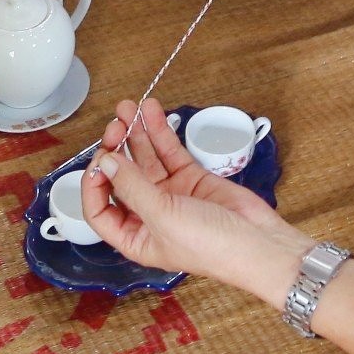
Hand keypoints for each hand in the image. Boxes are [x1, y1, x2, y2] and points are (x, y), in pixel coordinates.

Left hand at [80, 99, 307, 293]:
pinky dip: (159, 132)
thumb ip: (132, 186)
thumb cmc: (211, 245)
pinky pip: (169, 151)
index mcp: (134, 237)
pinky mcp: (191, 177)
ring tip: (129, 107)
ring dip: (135, 133)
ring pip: (145, 159)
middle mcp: (148, 215)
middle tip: (116, 126)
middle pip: (121, 177)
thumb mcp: (163, 216)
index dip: (94, 183)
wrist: (258, 242)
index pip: (100, 210)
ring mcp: (170, 194)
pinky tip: (152, 111)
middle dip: (115, 149)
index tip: (101, 158)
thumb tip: (105, 161)